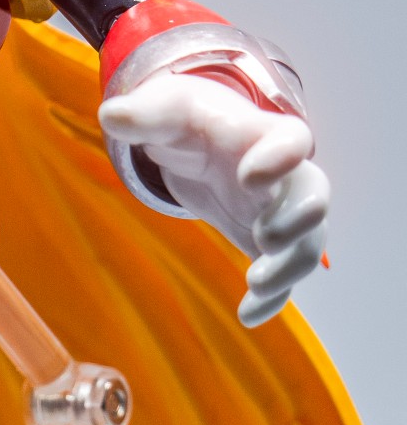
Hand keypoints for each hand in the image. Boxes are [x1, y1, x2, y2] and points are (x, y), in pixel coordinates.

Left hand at [99, 73, 329, 325]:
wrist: (199, 143)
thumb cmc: (188, 121)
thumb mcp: (165, 108)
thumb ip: (144, 113)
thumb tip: (112, 114)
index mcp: (259, 134)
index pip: (291, 139)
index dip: (281, 157)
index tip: (251, 176)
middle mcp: (282, 175)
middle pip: (313, 195)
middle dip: (298, 219)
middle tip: (267, 237)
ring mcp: (279, 213)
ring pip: (306, 243)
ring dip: (289, 267)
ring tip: (256, 284)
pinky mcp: (267, 246)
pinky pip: (282, 277)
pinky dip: (272, 299)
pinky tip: (247, 316)